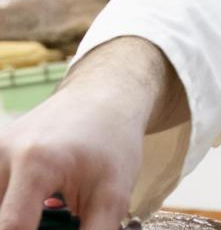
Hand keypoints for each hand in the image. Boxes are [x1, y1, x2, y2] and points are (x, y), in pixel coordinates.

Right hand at [0, 38, 185, 229]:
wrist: (103, 98)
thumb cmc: (112, 142)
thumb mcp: (114, 194)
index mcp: (35, 163)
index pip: (12, 227)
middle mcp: (3, 154)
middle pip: (3, 218)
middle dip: (29, 225)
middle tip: (62, 212)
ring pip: (1, 207)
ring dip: (22, 217)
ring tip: (56, 207)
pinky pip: (1, 192)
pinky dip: (16, 204)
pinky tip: (41, 201)